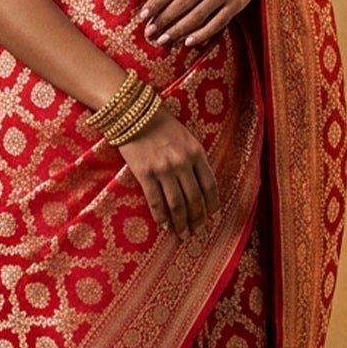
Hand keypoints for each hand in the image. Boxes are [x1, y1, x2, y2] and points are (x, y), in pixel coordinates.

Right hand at [116, 106, 219, 237]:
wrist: (134, 113)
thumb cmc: (161, 124)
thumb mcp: (186, 137)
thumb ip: (193, 158)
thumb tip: (199, 184)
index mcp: (196, 152)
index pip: (210, 185)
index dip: (212, 204)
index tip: (212, 217)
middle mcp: (182, 163)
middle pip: (194, 199)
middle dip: (197, 219)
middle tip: (197, 231)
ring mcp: (164, 169)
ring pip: (177, 204)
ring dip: (181, 223)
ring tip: (183, 234)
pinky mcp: (145, 173)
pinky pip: (155, 200)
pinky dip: (161, 216)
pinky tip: (164, 225)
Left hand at [142, 0, 256, 48]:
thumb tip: (155, 5)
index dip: (156, 2)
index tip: (143, 16)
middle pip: (183, 3)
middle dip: (164, 20)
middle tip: (150, 33)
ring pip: (198, 15)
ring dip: (178, 30)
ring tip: (164, 40)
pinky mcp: (236, 5)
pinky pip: (216, 23)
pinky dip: (202, 34)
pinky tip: (188, 42)